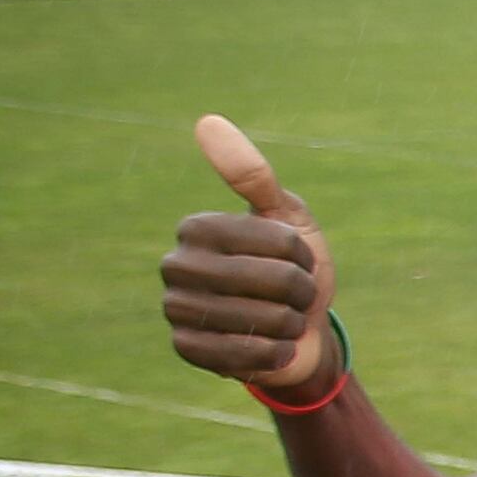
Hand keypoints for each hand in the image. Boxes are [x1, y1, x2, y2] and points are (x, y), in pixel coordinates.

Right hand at [162, 115, 340, 392]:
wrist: (299, 331)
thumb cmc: (294, 268)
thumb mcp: (286, 217)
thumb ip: (253, 176)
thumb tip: (207, 121)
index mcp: (197, 227)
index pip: (276, 241)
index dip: (301, 255)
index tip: (294, 258)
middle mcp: (175, 264)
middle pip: (272, 281)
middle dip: (299, 293)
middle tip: (290, 295)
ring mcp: (176, 308)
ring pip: (262, 319)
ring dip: (288, 325)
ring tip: (279, 319)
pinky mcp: (185, 349)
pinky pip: (244, 355)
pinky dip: (272, 354)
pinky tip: (269, 347)